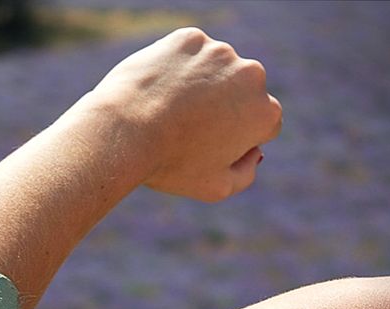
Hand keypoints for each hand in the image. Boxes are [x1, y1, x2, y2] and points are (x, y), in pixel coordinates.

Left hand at [86, 27, 282, 201]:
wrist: (124, 131)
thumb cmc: (170, 165)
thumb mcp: (215, 188)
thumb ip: (246, 173)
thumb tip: (255, 153)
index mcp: (265, 113)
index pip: (262, 123)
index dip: (236, 138)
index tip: (208, 146)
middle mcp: (251, 75)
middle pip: (242, 92)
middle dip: (223, 107)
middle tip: (187, 128)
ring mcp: (219, 52)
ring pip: (214, 70)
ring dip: (199, 85)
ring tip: (168, 110)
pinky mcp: (189, 39)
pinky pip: (187, 55)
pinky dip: (176, 69)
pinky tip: (158, 90)